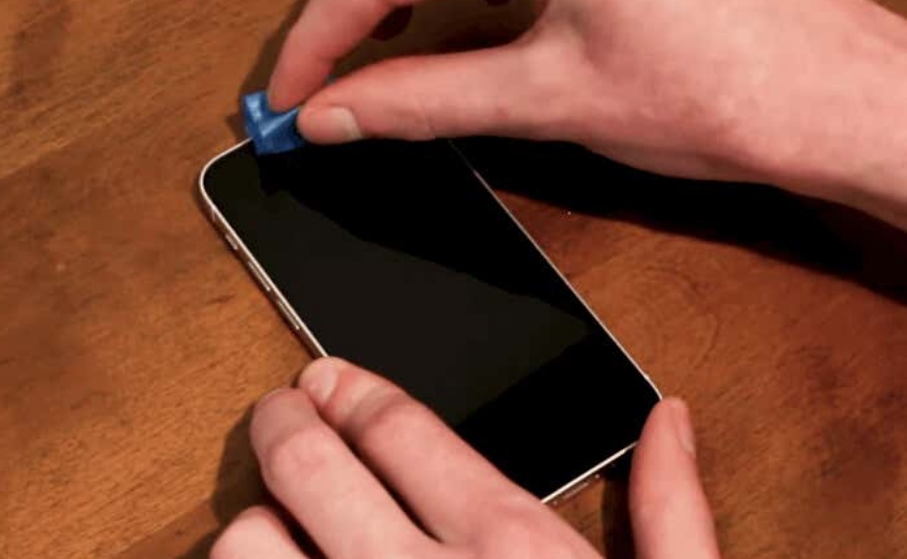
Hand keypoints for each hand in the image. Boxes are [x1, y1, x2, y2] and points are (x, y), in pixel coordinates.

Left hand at [212, 358, 720, 558]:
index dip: (352, 390)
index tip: (325, 379)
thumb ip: (673, 513)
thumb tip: (667, 421)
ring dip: (252, 526)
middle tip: (279, 413)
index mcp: (512, 551)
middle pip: (306, 462)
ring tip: (273, 525)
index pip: (400, 427)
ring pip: (248, 545)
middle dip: (281, 421)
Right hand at [269, 0, 906, 227]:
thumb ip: (422, 102)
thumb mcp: (546, 99)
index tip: (286, 96)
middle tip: (313, 87)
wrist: (835, 98)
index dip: (318, 40)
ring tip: (365, 62)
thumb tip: (337, 114)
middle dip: (350, 17)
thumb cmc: (729, 89)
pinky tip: (452, 25)